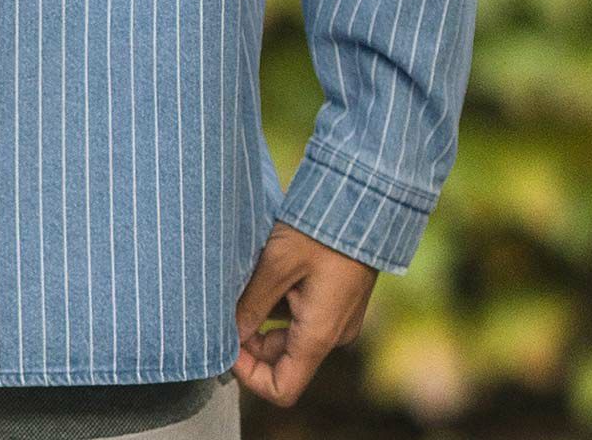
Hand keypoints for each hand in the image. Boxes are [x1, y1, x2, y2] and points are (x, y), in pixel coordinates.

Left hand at [232, 219, 377, 406]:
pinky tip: (266, 269)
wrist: (365, 203)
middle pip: (282, 360)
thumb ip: (252, 304)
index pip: (282, 388)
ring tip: (247, 278)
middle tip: (227, 303)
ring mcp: (337, 317)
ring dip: (264, 314)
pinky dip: (280, 300)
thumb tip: (230, 336)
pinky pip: (303, 314)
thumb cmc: (320, 230)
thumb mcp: (276, 263)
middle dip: (250, 339)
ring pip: (290, 333)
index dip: (249, 375)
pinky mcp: (338, 299)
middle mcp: (332, 335)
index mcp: (318, 335)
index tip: (226, 344)